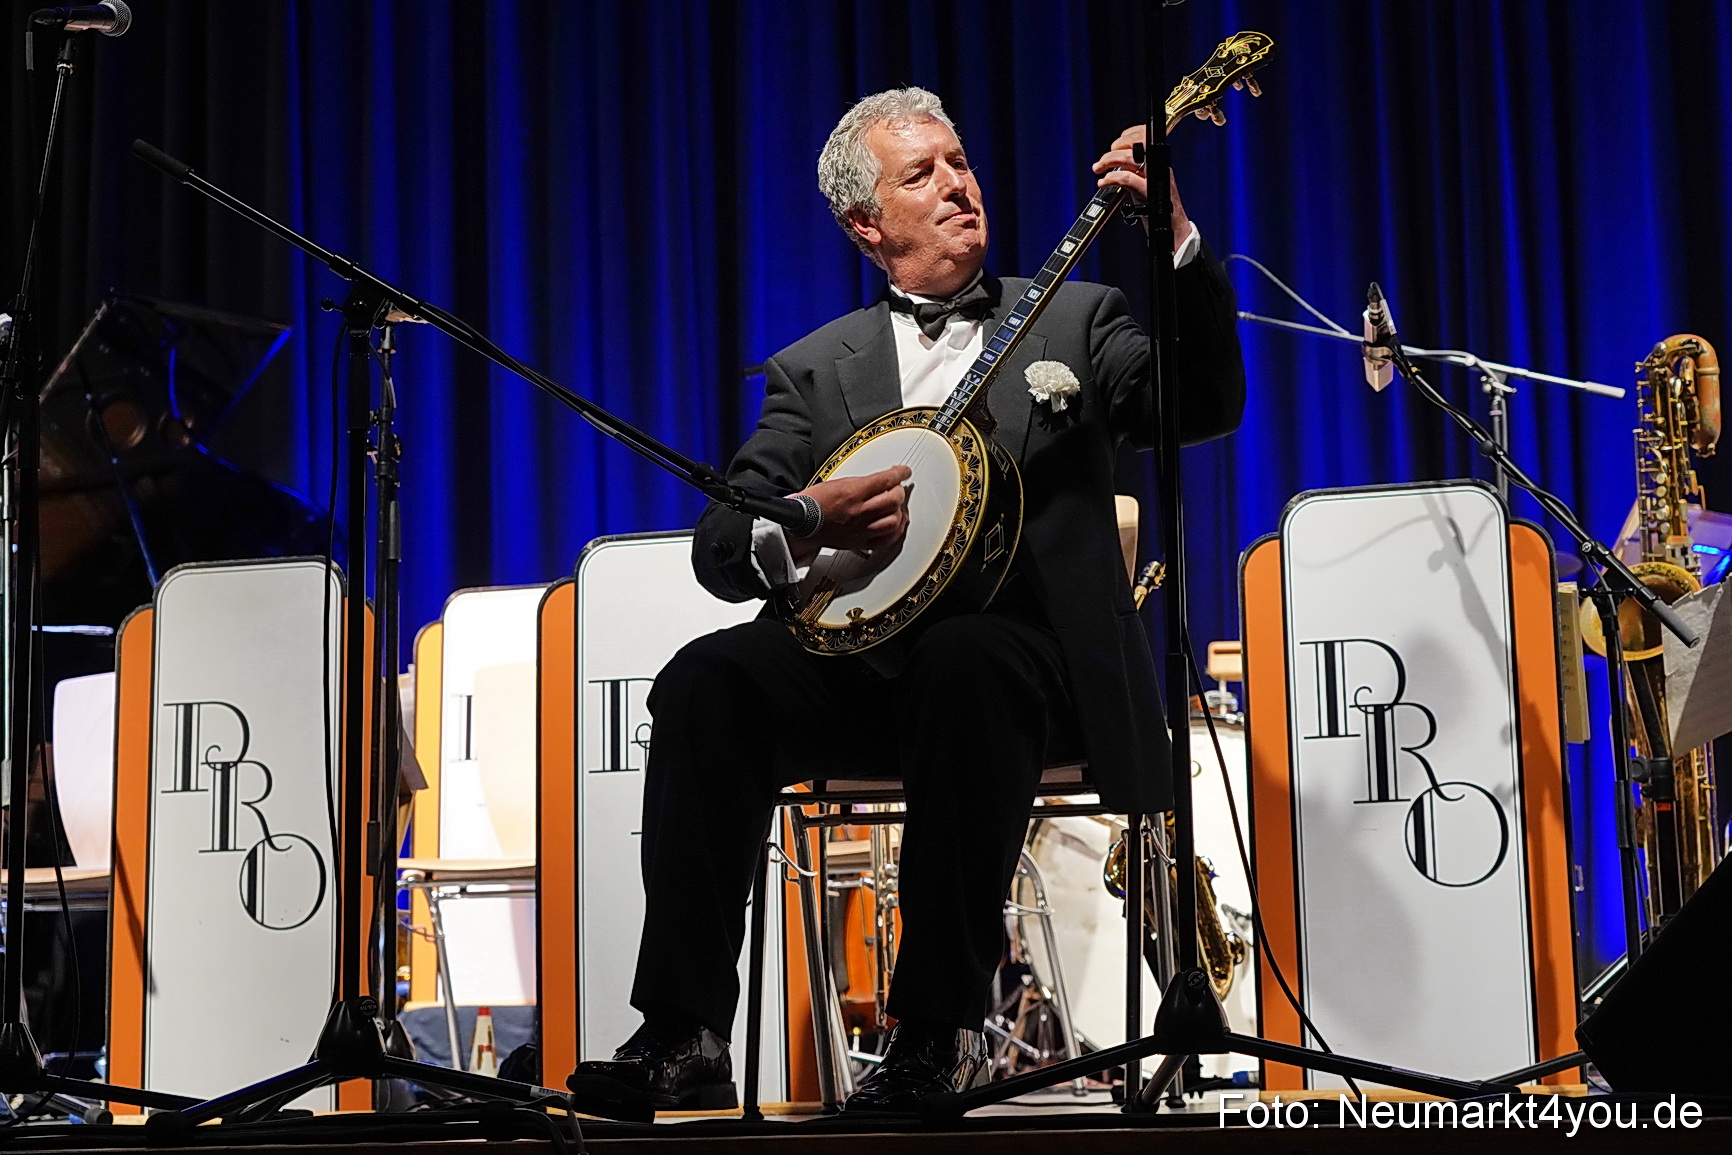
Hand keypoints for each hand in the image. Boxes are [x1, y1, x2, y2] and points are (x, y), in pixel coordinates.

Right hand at [791, 465, 910, 558]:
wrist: (801, 522)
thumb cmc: (813, 503)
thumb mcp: (837, 482)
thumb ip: (861, 483)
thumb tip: (879, 481)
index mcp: (852, 493)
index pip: (885, 480)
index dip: (900, 473)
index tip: (904, 472)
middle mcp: (859, 511)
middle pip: (893, 500)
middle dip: (899, 491)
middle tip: (898, 488)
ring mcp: (861, 529)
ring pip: (893, 521)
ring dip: (900, 512)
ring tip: (898, 507)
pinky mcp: (860, 542)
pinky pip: (886, 540)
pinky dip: (896, 532)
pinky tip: (896, 525)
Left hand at [1092, 124, 1193, 254]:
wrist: (1172, 230)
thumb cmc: (1158, 211)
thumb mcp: (1145, 185)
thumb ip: (1134, 172)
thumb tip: (1115, 163)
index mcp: (1159, 163)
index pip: (1147, 136)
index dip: (1130, 134)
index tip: (1116, 142)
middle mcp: (1159, 167)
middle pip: (1137, 144)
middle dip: (1115, 148)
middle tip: (1102, 161)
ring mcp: (1155, 179)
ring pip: (1131, 159)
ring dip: (1109, 161)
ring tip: (1099, 169)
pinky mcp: (1148, 192)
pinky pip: (1128, 179)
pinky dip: (1111, 179)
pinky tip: (1103, 182)